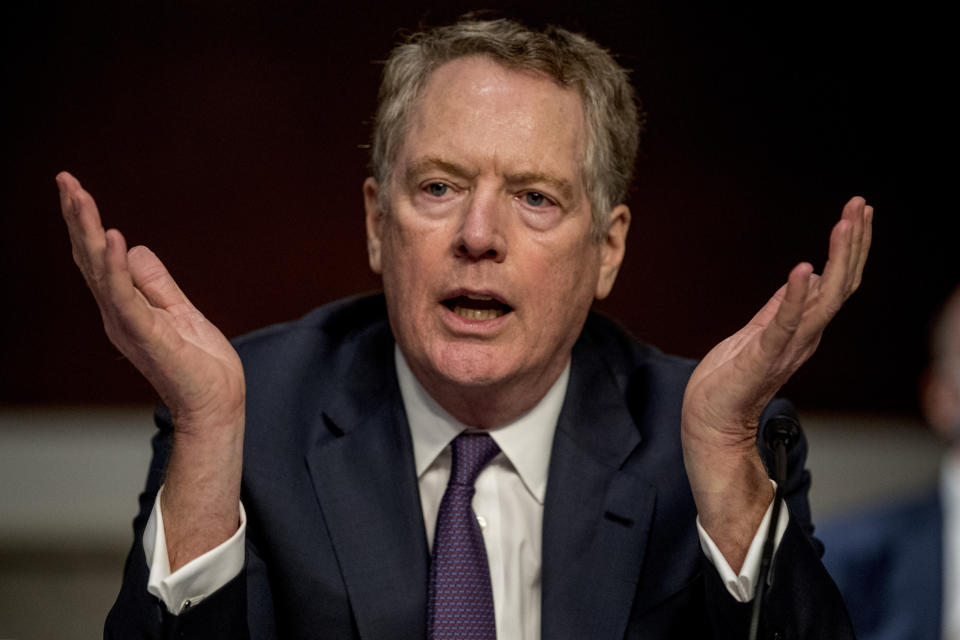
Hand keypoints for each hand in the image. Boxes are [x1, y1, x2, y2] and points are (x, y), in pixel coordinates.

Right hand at [58, 171, 244, 567]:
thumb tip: (133, 248)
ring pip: (100, 271)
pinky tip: (110, 236)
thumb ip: (157, 283)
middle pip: (90, 259)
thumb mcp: (181, 312)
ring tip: (77, 195)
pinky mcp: (147, 334)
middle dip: (76, 218)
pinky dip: (116, 266)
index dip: (85, 224)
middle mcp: (118, 314)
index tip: (73, 188)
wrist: (217, 405)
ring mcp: (129, 324)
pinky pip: (126, 296)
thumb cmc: (201, 364)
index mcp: (125, 308)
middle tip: (64, 179)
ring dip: (87, 231)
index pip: (99, 259)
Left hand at [681, 196, 871, 567]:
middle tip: (860, 205)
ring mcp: (786, 346)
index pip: (836, 283)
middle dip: (853, 243)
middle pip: (841, 284)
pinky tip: (805, 269)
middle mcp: (804, 336)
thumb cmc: (728, 382)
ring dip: (838, 259)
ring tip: (847, 224)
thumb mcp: (757, 333)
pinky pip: (785, 323)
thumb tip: (805, 279)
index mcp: (802, 329)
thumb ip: (780, 308)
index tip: (858, 212)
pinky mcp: (762, 356)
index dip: (850, 248)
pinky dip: (796, 297)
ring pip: (825, 299)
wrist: (709, 424)